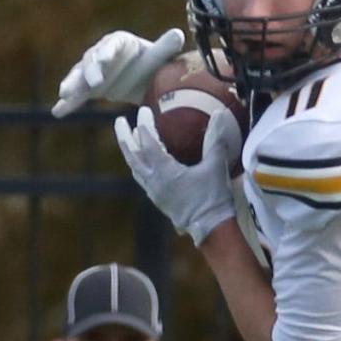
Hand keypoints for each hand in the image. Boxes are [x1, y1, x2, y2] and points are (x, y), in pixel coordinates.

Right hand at [52, 28, 185, 117]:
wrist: (144, 77)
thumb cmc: (152, 63)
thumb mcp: (159, 56)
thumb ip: (166, 47)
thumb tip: (179, 34)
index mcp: (117, 43)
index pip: (110, 46)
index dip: (106, 52)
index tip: (104, 59)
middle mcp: (101, 54)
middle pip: (92, 61)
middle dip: (89, 71)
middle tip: (91, 82)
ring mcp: (92, 71)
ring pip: (79, 77)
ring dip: (72, 84)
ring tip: (64, 94)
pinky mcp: (89, 87)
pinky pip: (77, 95)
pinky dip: (68, 103)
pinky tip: (58, 112)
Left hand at [114, 105, 240, 246]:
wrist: (211, 230)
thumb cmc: (213, 198)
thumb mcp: (216, 166)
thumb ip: (216, 140)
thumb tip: (221, 113)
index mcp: (164, 170)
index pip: (147, 141)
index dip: (144, 124)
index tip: (144, 110)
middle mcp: (154, 181)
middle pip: (132, 155)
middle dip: (124, 136)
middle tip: (119, 121)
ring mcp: (154, 192)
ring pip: (135, 168)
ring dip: (130, 152)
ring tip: (129, 139)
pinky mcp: (159, 200)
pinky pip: (142, 178)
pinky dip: (139, 166)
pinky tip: (144, 163)